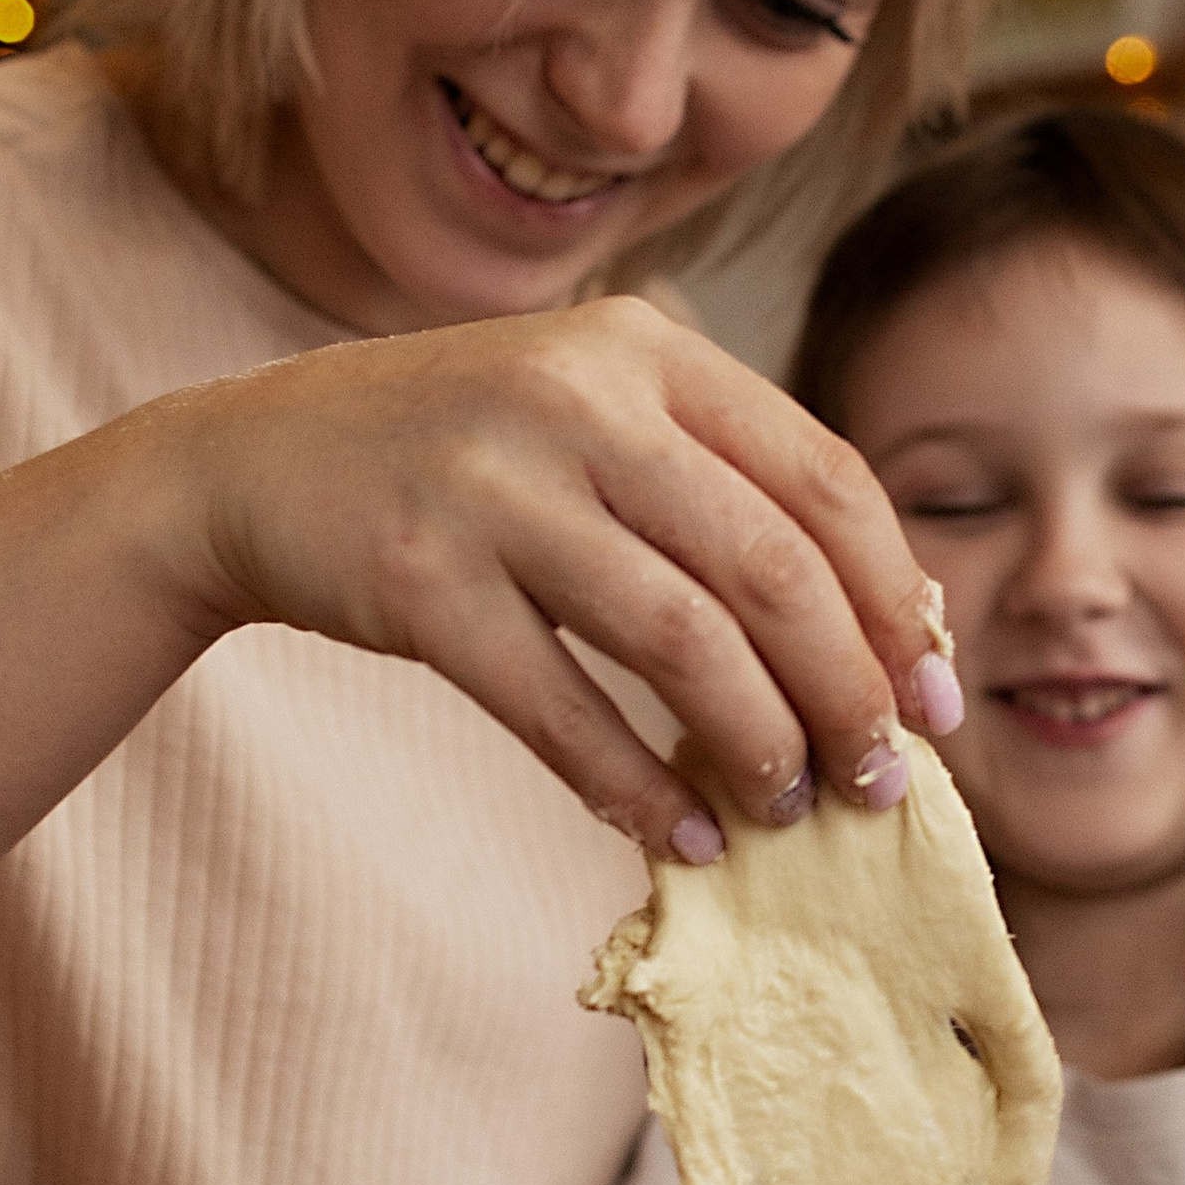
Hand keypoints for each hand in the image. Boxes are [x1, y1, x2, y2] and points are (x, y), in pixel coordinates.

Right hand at [154, 297, 956, 858]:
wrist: (246, 463)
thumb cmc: (455, 457)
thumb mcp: (588, 413)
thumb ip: (715, 484)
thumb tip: (881, 632)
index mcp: (644, 349)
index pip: (823, 480)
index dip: (898, 600)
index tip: (938, 698)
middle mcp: (576, 398)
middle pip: (772, 567)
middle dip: (848, 692)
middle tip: (878, 781)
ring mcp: (491, 486)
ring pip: (682, 642)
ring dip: (755, 745)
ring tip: (785, 810)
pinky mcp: (418, 582)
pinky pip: (562, 710)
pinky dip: (637, 788)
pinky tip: (682, 836)